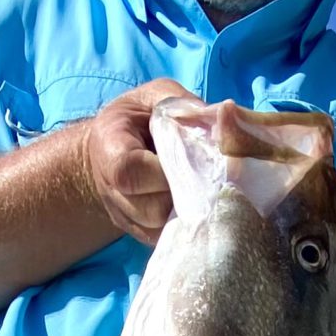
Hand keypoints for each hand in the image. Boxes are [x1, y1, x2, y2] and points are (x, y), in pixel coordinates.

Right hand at [81, 79, 197, 245]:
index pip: (132, 174)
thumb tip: (224, 119)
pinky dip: (187, 223)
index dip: (165, 170)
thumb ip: (184, 106)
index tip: (188, 156)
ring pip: (163, 228)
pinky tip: (197, 202)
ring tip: (202, 188)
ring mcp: (125, 217)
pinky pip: (167, 238)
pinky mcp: (140, 233)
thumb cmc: (139, 117)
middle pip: (152, 209)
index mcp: (110, 151)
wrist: (112, 146)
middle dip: (186, 193)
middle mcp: (111, 191)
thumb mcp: (156, 97)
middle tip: (206, 176)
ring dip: (190, 211)